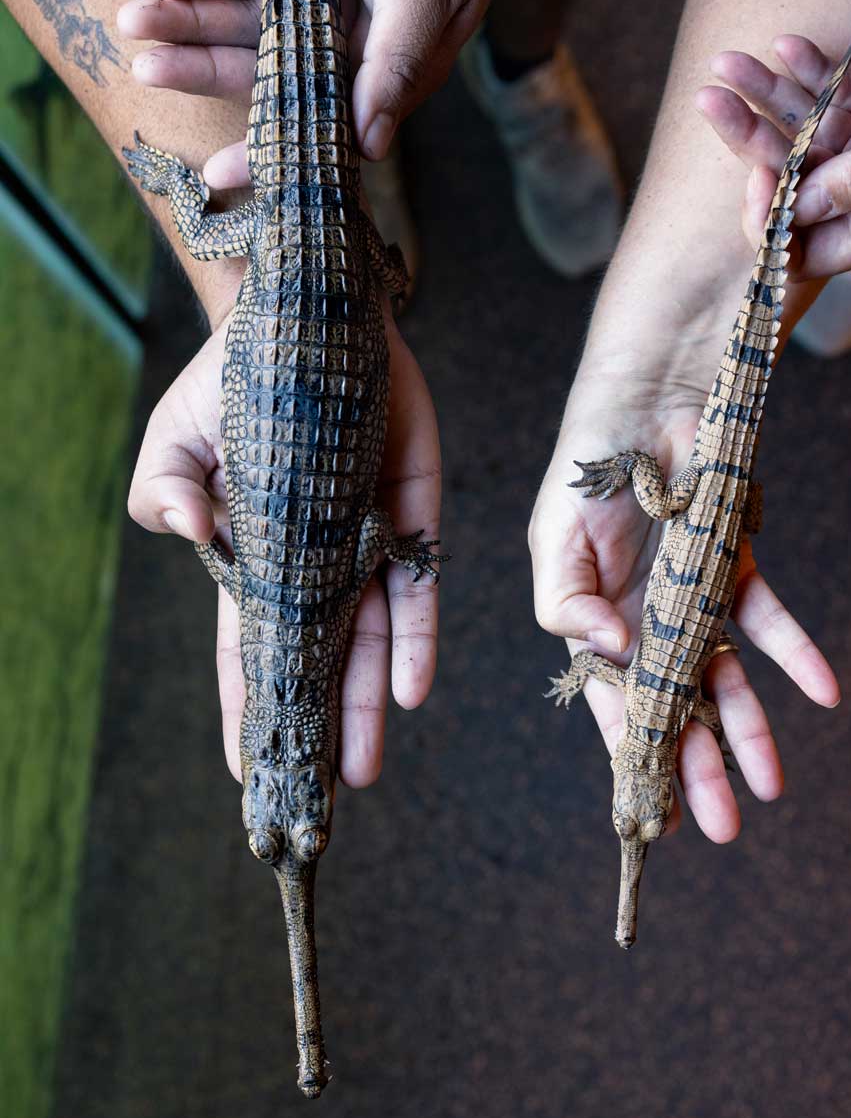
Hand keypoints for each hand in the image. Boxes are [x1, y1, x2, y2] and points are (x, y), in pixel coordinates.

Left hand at [117, 0, 511, 177]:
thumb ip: (397, 61)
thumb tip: (371, 146)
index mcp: (392, 66)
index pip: (324, 123)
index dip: (272, 149)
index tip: (218, 176)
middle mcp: (353, 42)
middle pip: (267, 73)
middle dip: (205, 72)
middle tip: (145, 69)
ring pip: (246, 24)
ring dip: (190, 23)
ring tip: (135, 19)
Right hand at [128, 311, 442, 788]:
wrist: (308, 314)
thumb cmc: (234, 378)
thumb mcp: (178, 434)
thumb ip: (167, 488)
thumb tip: (184, 526)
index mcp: (255, 558)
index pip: (249, 650)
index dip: (245, 710)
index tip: (245, 774)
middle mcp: (316, 564)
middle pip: (317, 664)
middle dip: (317, 731)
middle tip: (318, 803)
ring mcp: (365, 542)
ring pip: (370, 642)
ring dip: (366, 706)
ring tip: (361, 771)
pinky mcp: (412, 513)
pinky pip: (418, 586)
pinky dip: (415, 638)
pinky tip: (411, 691)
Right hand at [529, 376, 839, 843]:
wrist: (645, 392)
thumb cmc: (586, 467)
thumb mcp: (552, 541)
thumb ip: (565, 606)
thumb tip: (613, 655)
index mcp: (594, 624)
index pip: (615, 707)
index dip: (634, 758)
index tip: (652, 816)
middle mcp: (646, 621)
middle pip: (676, 708)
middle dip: (696, 768)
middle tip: (720, 826)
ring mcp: (694, 596)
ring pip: (727, 678)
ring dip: (750, 730)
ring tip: (770, 786)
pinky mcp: (736, 564)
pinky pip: (770, 618)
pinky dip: (797, 653)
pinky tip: (824, 691)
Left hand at [696, 23, 850, 277]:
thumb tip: (798, 209)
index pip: (807, 244)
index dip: (772, 216)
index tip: (753, 176)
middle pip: (793, 179)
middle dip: (752, 141)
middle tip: (710, 100)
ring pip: (806, 131)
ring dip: (768, 97)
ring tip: (729, 61)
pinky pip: (834, 97)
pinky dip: (809, 73)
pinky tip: (785, 46)